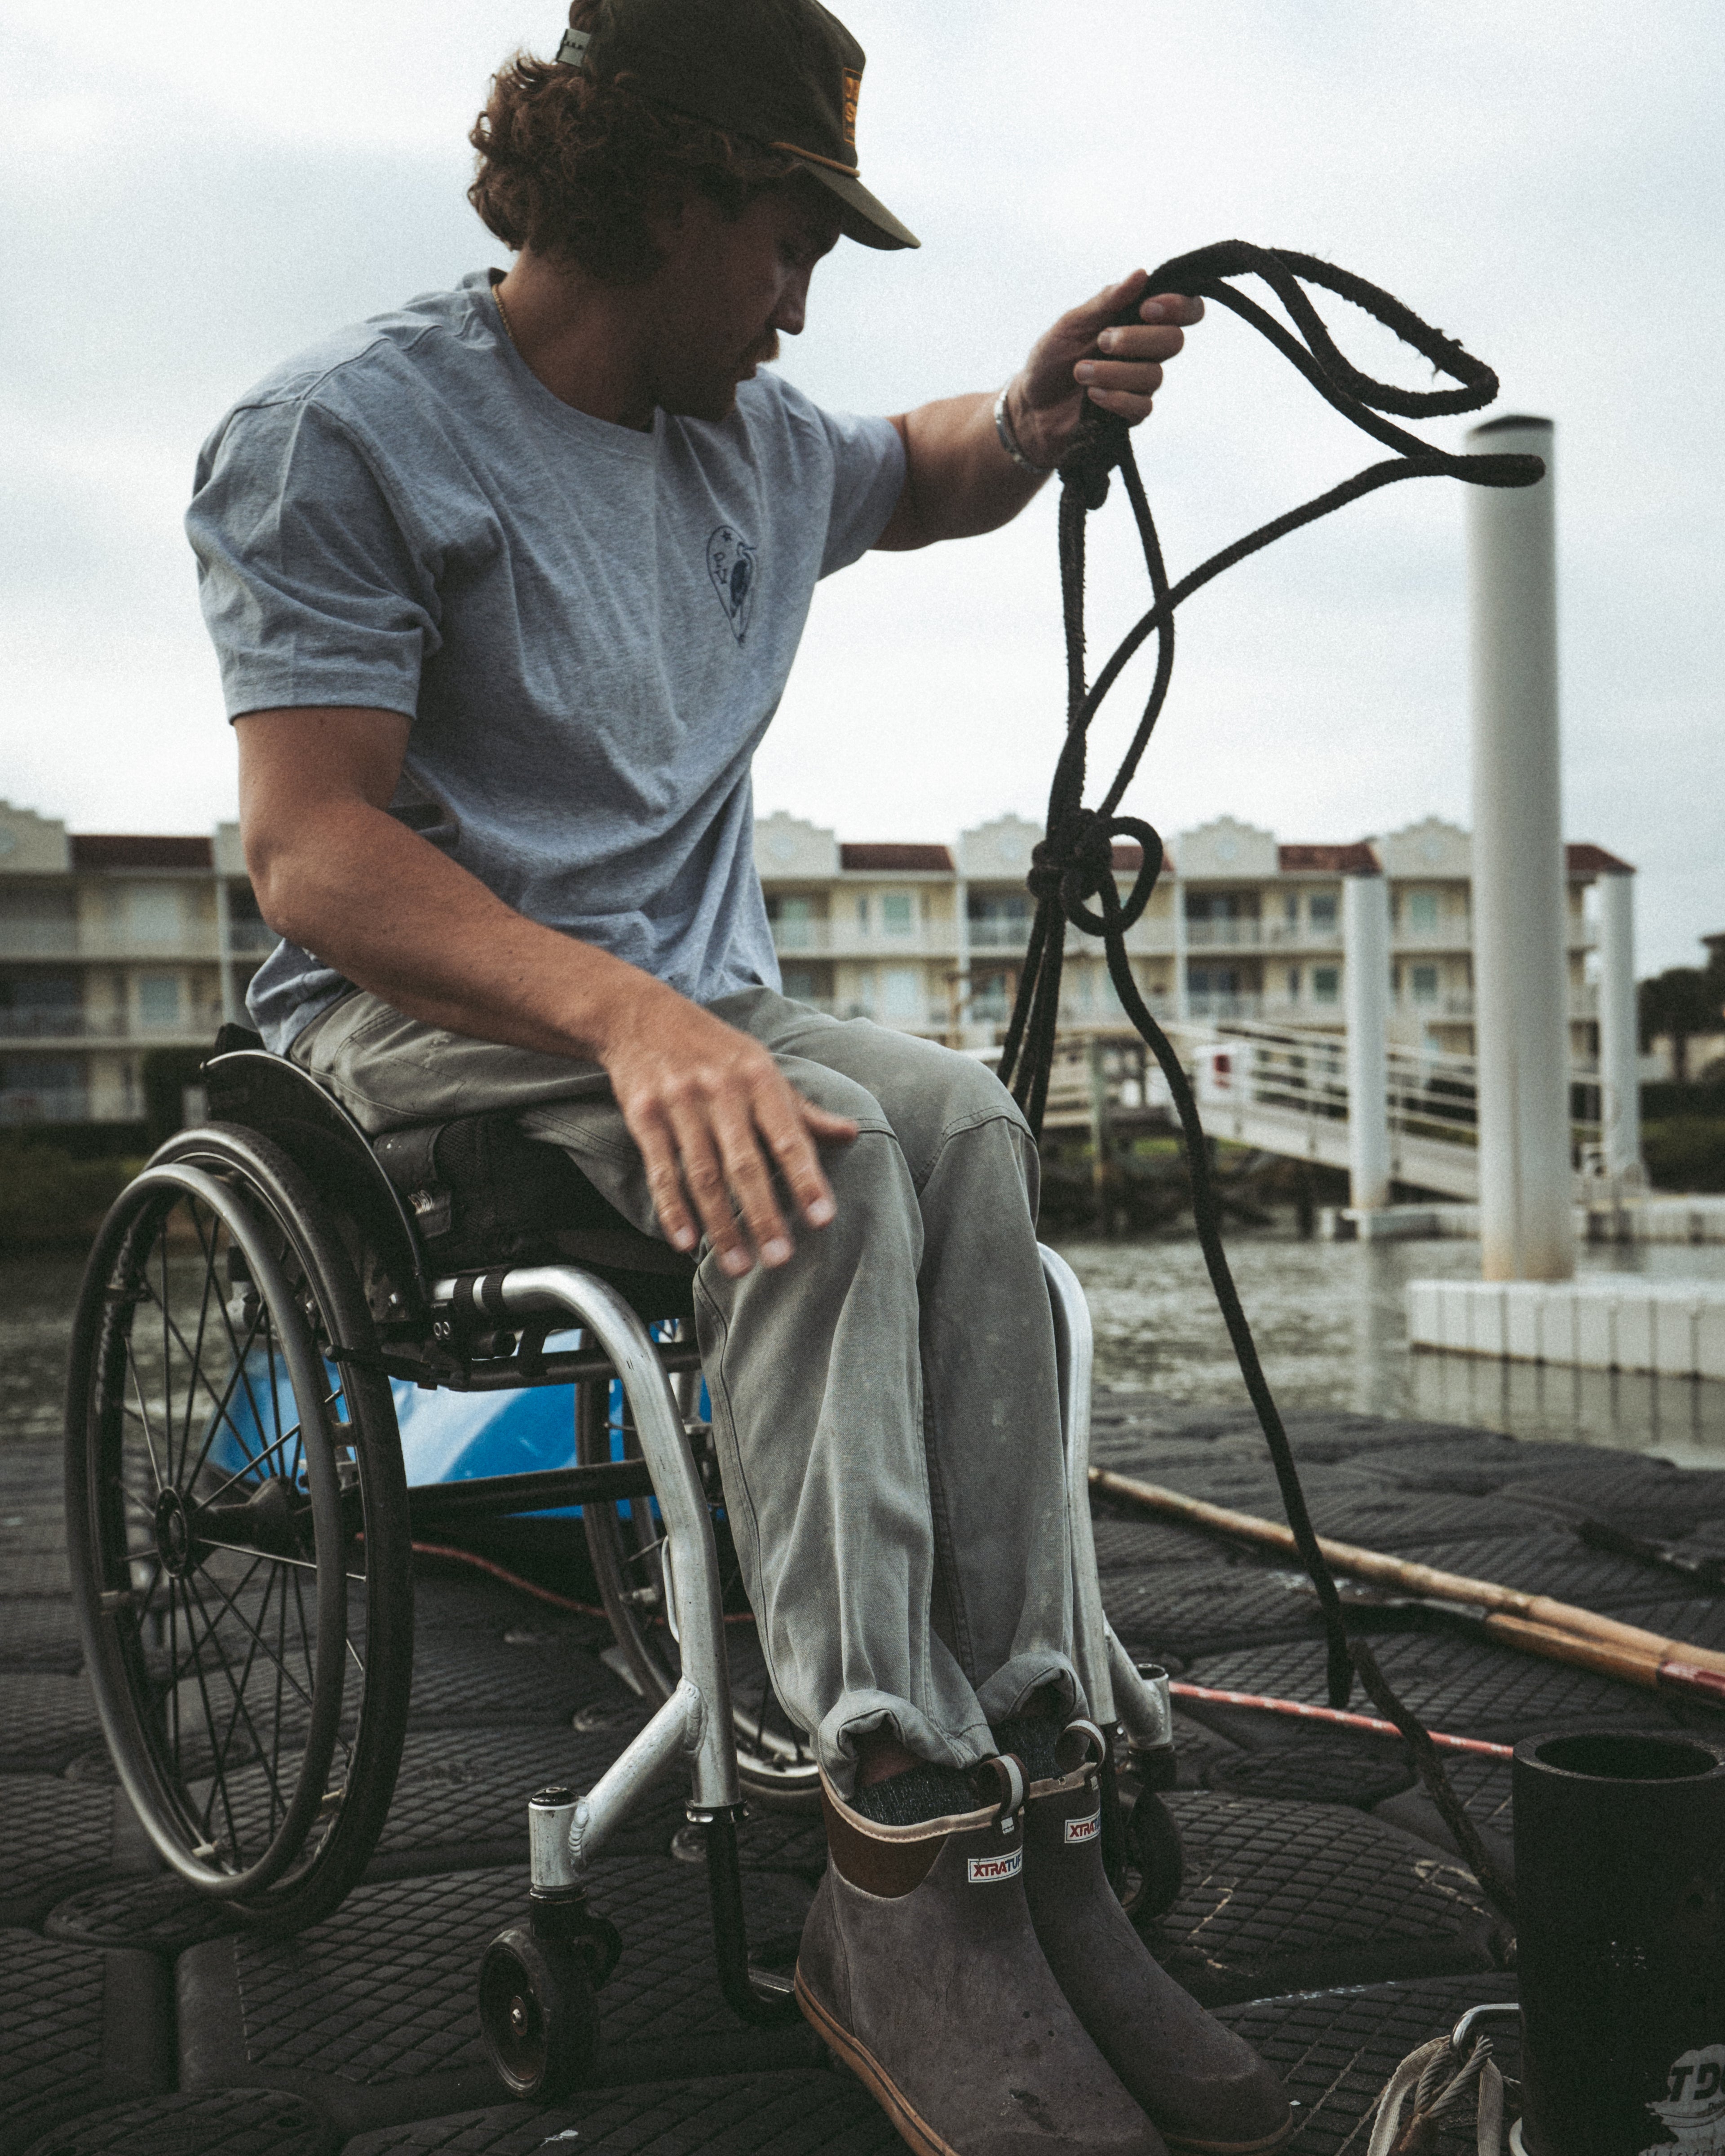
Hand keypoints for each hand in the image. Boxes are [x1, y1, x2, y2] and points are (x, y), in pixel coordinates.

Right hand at [599, 990, 857, 1276]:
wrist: (642, 1015)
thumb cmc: (715, 1049)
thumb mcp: (763, 1067)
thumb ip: (803, 1109)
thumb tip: (851, 1134)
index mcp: (760, 1078)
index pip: (789, 1137)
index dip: (807, 1179)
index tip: (823, 1219)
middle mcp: (721, 1090)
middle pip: (745, 1163)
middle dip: (763, 1215)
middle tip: (780, 1259)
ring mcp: (679, 1102)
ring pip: (703, 1174)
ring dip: (720, 1225)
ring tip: (738, 1265)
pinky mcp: (643, 1114)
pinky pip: (660, 1169)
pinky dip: (673, 1209)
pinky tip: (685, 1242)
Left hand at [1008, 271, 1204, 469]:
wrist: (1030, 405)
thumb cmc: (1051, 359)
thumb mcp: (1072, 323)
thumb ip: (1107, 302)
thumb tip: (1141, 274)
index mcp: (1138, 320)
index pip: (1185, 309)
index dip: (1179, 306)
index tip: (1147, 308)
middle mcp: (1146, 351)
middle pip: (1174, 341)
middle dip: (1138, 339)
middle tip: (1103, 340)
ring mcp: (1140, 384)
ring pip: (1154, 376)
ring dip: (1115, 372)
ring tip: (1081, 371)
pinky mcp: (1130, 414)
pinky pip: (1142, 407)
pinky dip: (1116, 399)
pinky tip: (1092, 395)